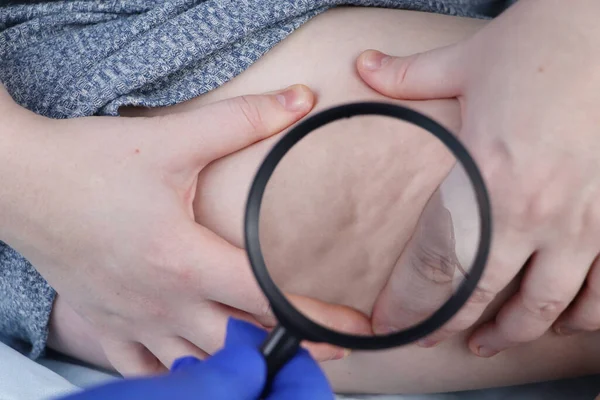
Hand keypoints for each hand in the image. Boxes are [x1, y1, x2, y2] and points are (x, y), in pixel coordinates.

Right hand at [1, 84, 361, 373]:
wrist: (19, 181)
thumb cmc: (90, 163)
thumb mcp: (171, 138)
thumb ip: (242, 120)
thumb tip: (299, 100)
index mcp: (184, 261)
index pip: (266, 298)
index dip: (315, 317)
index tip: (351, 330)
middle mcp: (162, 301)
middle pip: (239, 344)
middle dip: (288, 352)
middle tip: (327, 354)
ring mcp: (132, 319)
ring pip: (197, 366)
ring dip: (237, 368)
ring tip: (270, 366)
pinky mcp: (106, 322)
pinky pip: (143, 371)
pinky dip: (175, 378)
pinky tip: (197, 375)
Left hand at [356, 0, 599, 354]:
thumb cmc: (546, 41)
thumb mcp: (468, 62)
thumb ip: (410, 76)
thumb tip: (365, 66)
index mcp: (490, 178)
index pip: (437, 265)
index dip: (409, 305)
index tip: (391, 325)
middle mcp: (537, 212)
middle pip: (484, 296)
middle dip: (451, 326)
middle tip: (432, 337)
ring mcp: (587, 222)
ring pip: (549, 307)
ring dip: (515, 333)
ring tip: (492, 341)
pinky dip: (585, 317)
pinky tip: (565, 321)